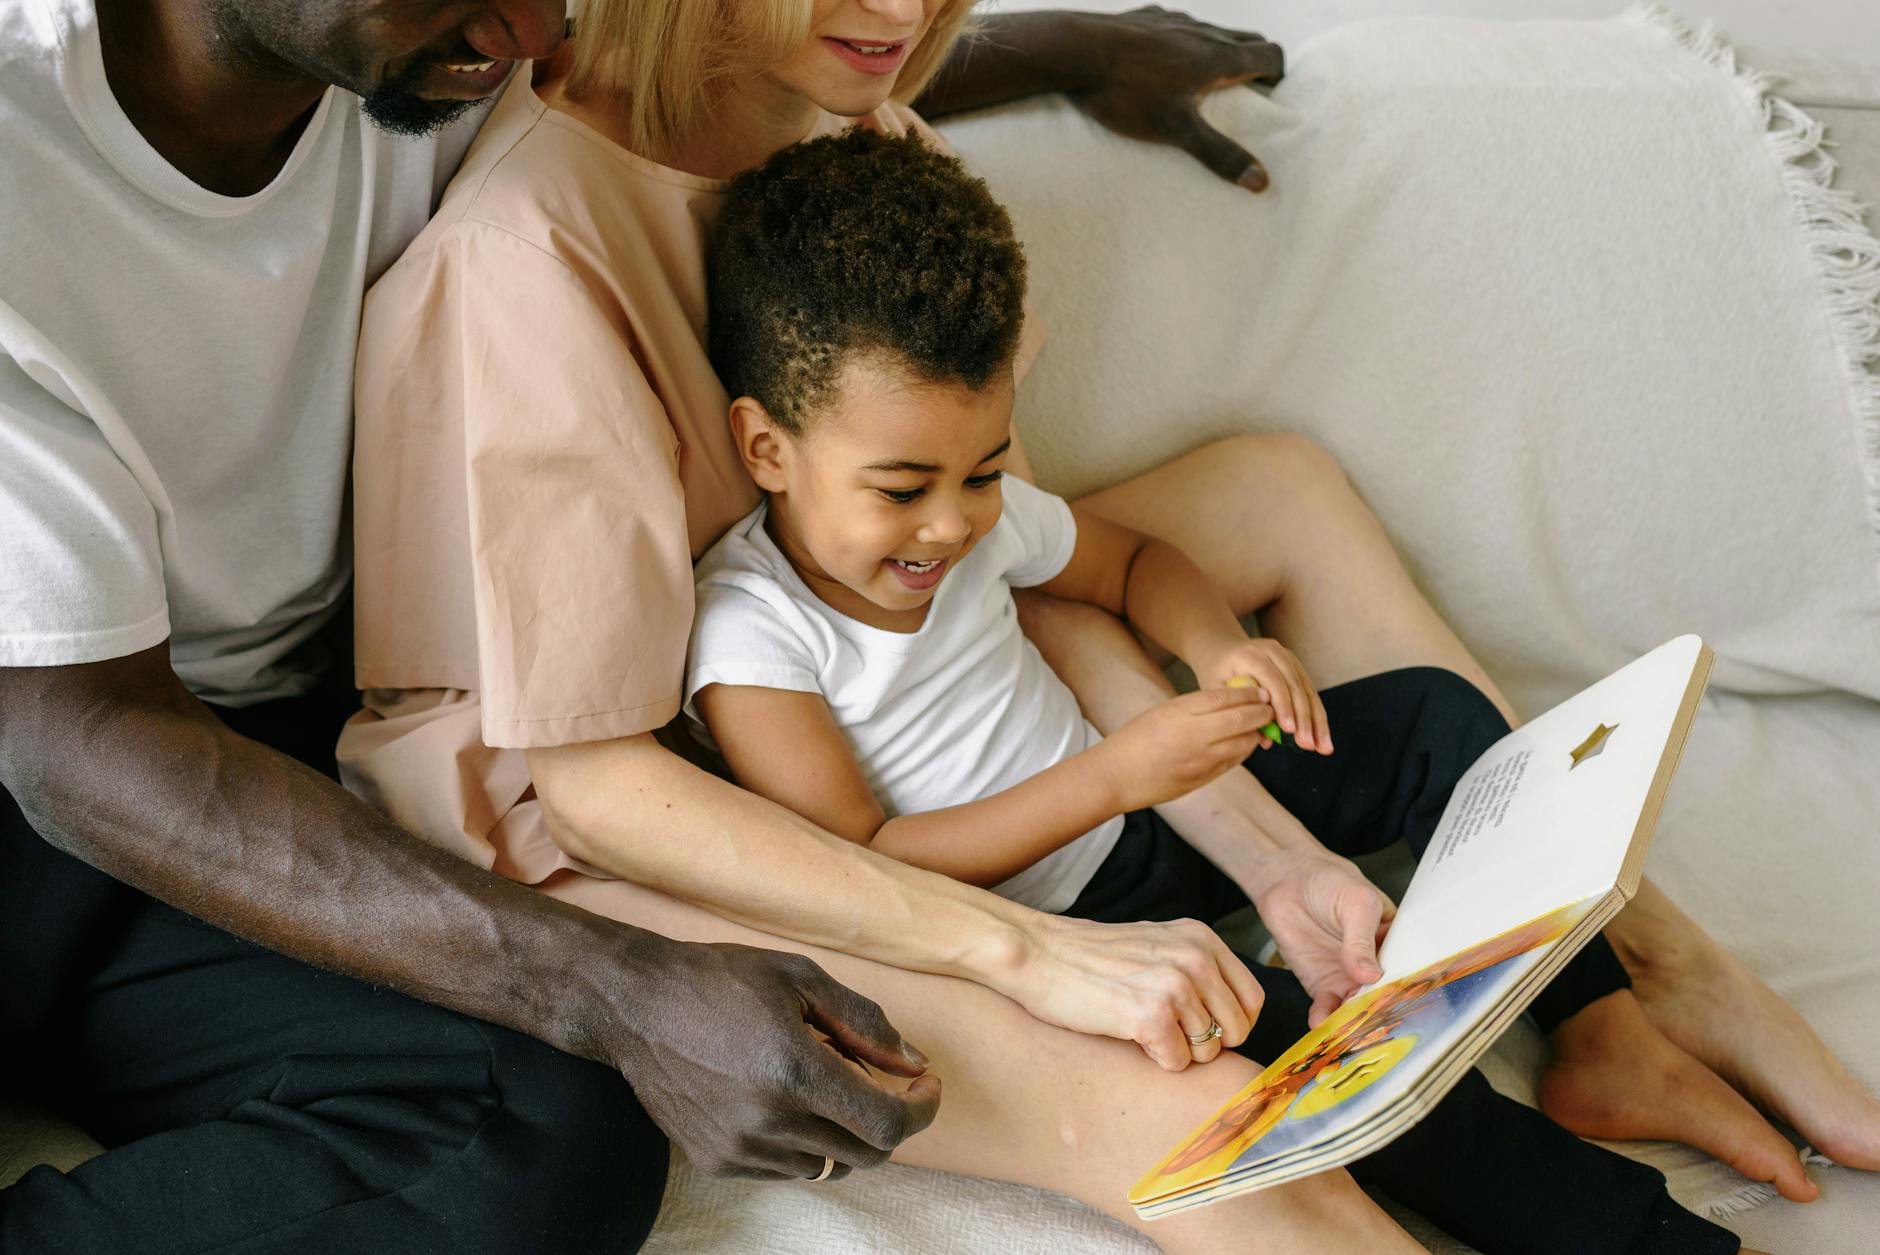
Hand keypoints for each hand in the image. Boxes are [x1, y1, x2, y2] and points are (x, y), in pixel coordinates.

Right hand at [614, 940, 939, 1179]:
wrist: (636, 1006)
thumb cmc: (721, 980)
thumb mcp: (801, 978)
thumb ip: (865, 1022)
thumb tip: (914, 1062)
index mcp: (794, 1070)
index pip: (887, 1125)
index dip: (922, 1110)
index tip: (925, 1087)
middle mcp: (768, 1120)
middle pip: (867, 1154)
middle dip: (891, 1121)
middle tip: (886, 1083)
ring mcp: (740, 1148)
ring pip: (829, 1165)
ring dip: (844, 1131)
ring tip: (823, 1082)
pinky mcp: (717, 1162)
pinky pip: (788, 1169)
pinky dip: (804, 1143)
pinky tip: (786, 1100)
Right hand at [1000, 912, 1265, 1070]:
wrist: (1038, 954)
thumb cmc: (1091, 957)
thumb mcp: (1158, 945)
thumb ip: (1198, 968)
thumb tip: (1233, 1018)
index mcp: (1201, 938)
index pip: (1252, 1000)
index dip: (1228, 1024)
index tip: (1198, 1026)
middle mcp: (1195, 957)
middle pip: (1236, 1030)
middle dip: (1205, 1042)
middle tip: (1166, 1031)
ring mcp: (1174, 986)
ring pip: (1207, 1051)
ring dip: (1176, 1050)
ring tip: (1140, 1026)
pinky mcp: (1150, 1016)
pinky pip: (1177, 1063)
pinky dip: (1154, 1059)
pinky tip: (1128, 1034)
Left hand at [1070, 6, 1284, 191]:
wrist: (1075, 50)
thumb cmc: (1127, 91)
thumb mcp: (1176, 129)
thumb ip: (1218, 153)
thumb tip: (1260, 180)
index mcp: (1217, 55)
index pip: (1269, 53)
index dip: (1278, 75)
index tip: (1271, 98)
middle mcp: (1201, 31)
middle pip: (1246, 39)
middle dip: (1255, 63)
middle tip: (1247, 93)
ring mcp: (1173, 21)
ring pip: (1211, 32)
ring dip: (1221, 53)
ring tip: (1206, 84)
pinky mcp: (1147, 18)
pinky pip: (1177, 28)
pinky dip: (1185, 45)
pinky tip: (1163, 66)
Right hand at [1098, 686, 1277, 811]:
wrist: (1116, 776)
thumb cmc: (1135, 740)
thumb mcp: (1163, 712)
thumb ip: (1195, 708)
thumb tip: (1230, 703)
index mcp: (1181, 712)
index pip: (1225, 698)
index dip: (1248, 694)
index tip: (1260, 691)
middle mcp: (1194, 735)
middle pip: (1241, 719)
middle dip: (1261, 712)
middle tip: (1269, 707)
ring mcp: (1201, 760)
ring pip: (1243, 743)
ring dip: (1255, 733)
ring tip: (1259, 726)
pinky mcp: (1203, 779)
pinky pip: (1233, 762)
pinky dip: (1243, 751)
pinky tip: (1243, 744)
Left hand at [1195, 637, 1331, 753]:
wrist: (1223, 650)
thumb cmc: (1217, 674)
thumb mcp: (1218, 691)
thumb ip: (1239, 711)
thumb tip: (1266, 740)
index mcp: (1251, 654)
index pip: (1273, 681)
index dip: (1283, 706)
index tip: (1289, 730)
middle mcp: (1273, 651)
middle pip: (1295, 686)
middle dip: (1304, 719)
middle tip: (1307, 745)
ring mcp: (1288, 657)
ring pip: (1308, 691)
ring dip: (1317, 721)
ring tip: (1323, 747)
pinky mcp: (1296, 666)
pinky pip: (1310, 692)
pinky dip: (1317, 716)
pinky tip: (1322, 737)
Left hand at [1248, 850, 1397, 1026]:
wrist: (1287, 879)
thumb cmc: (1330, 881)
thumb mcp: (1356, 902)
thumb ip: (1360, 939)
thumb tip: (1370, 975)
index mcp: (1396, 942)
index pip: (1409, 971)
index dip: (1410, 989)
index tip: (1410, 1007)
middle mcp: (1376, 965)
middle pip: (1385, 996)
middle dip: (1383, 1014)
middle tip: (1381, 1030)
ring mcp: (1350, 977)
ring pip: (1358, 1008)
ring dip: (1354, 1023)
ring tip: (1351, 1033)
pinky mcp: (1323, 984)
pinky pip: (1328, 1007)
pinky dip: (1326, 1018)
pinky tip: (1323, 1022)